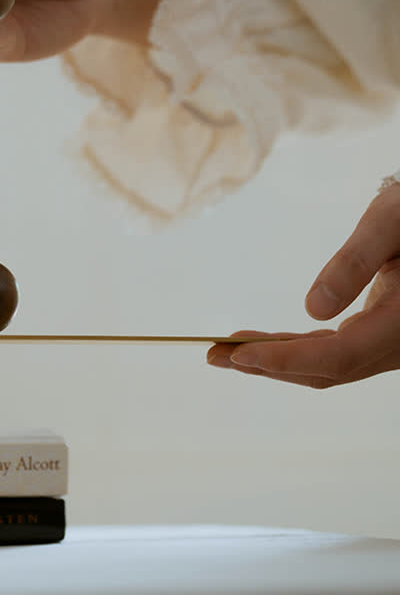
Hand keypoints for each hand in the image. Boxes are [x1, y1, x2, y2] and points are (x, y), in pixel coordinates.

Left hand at [207, 183, 399, 387]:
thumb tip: (312, 310)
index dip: (285, 359)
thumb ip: (354, 263)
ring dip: (275, 361)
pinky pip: (333, 353)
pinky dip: (295, 350)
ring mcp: (388, 345)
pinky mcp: (378, 336)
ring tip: (225, 352)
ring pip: (327, 366)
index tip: (239, 354)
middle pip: (326, 370)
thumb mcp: (389, 224)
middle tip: (213, 355)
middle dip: (267, 365)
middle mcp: (398, 344)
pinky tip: (262, 344)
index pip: (337, 356)